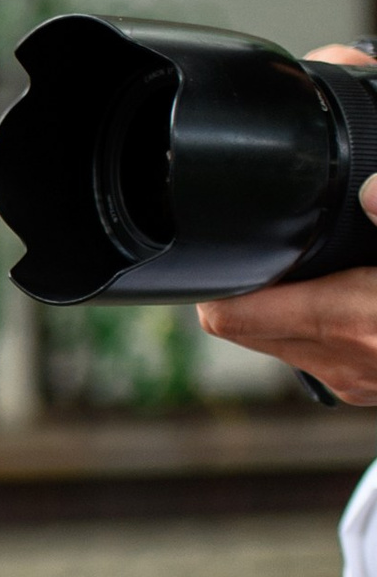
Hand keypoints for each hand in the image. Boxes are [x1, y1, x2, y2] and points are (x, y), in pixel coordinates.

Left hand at [193, 45, 376, 399]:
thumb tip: (371, 190)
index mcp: (351, 320)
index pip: (231, 315)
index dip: (215, 278)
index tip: (222, 246)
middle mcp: (343, 361)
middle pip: (244, 327)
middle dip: (245, 285)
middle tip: (259, 243)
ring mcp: (356, 380)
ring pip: (279, 342)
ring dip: (281, 305)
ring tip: (299, 262)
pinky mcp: (371, 386)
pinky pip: (318, 354)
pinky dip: (318, 322)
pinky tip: (343, 289)